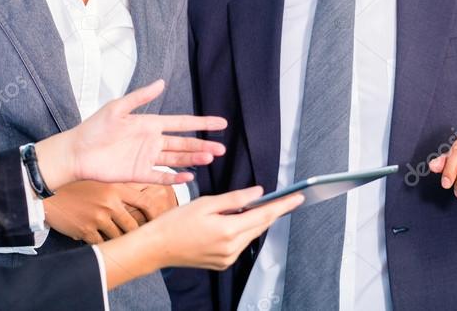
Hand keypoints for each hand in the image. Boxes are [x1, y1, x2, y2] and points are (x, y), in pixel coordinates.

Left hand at [35, 80, 226, 189]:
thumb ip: (140, 97)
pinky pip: (161, 176)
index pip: (181, 123)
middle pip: (184, 143)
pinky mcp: (139, 174)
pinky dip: (175, 177)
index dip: (201, 123)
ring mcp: (147, 159)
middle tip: (222, 148)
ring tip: (211, 158)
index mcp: (150, 124)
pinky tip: (190, 176)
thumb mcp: (117, 107)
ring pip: (177, 159)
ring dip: (193, 159)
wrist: (76, 152)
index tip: (221, 123)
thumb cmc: (94, 127)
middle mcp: (152, 141)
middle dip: (203, 145)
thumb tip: (161, 82)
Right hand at [44, 181, 144, 243]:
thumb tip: (139, 197)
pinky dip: (101, 243)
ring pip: (117, 236)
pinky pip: (101, 243)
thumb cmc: (76, 184)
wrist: (48, 193)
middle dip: (136, 232)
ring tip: (118, 239)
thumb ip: (118, 187)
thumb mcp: (99, 179)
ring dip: (118, 239)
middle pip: (133, 224)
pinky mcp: (85, 230)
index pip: (145, 201)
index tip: (157, 221)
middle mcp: (109, 202)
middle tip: (139, 237)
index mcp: (115, 187)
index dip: (154, 214)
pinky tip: (98, 239)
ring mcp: (97, 217)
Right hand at [97, 187, 304, 288]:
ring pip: (251, 235)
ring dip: (256, 221)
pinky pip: (240, 243)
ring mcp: (228, 258)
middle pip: (260, 226)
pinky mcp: (223, 263)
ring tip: (258, 206)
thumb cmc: (177, 222)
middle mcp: (232, 248)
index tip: (298, 197)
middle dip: (272, 212)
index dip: (282, 206)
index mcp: (228, 231)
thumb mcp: (206, 203)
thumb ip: (235, 198)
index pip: (263, 216)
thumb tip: (258, 193)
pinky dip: (244, 230)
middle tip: (286, 199)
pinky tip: (239, 220)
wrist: (158, 247)